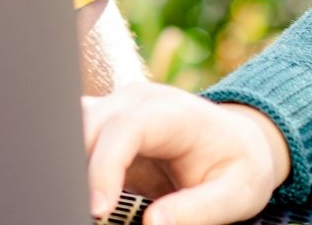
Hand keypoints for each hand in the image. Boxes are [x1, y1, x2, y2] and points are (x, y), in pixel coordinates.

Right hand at [83, 82, 291, 224]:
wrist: (241, 141)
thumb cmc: (240, 165)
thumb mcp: (235, 194)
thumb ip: (197, 210)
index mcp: (173, 112)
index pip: (125, 129)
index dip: (104, 167)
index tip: (97, 208)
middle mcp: (138, 101)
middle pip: (88, 122)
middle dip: (76, 167)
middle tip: (82, 210)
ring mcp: (117, 108)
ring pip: (72, 123)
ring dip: (70, 161)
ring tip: (78, 200)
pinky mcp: (106, 126)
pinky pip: (75, 136)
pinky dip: (72, 161)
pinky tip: (78, 191)